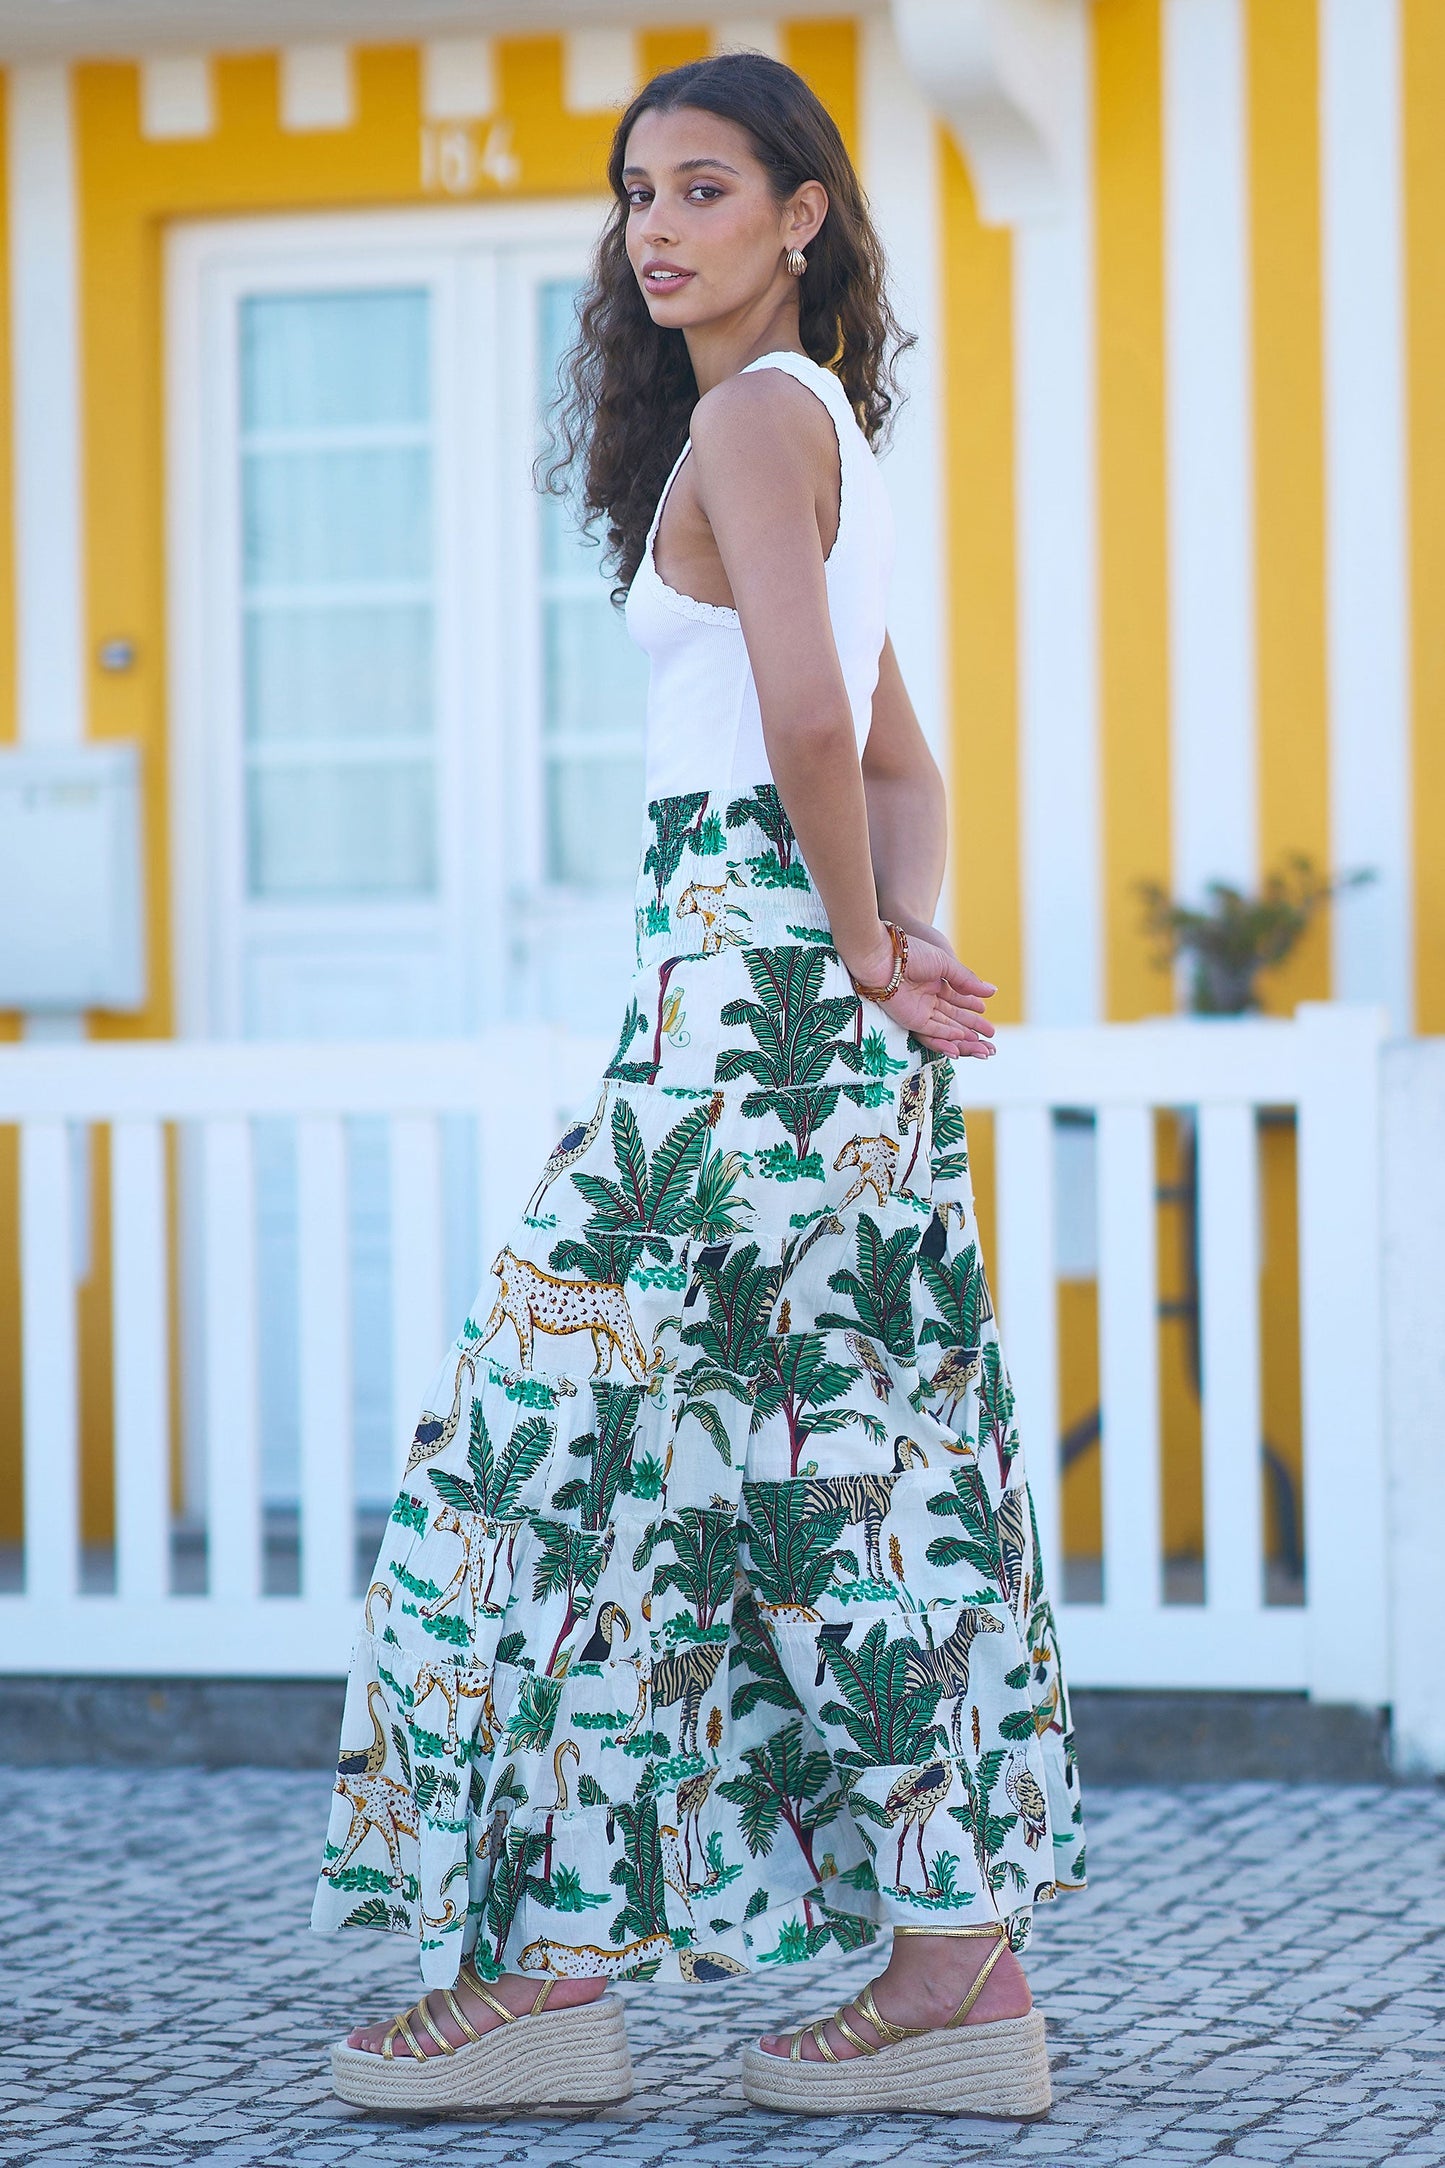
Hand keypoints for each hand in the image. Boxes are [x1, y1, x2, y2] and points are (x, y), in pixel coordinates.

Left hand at [846, 926, 995, 1059]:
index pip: (957, 998)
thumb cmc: (912, 954)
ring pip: (947, 1027)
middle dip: (973, 1026)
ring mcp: (920, 1010)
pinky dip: (948, 1036)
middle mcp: (928, 997)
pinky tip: (963, 1039)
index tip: (985, 1011)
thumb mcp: (945, 963)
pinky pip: (933, 1031)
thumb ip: (967, 980)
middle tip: (990, 1035)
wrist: (886, 959)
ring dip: (965, 1036)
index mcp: (934, 981)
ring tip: (983, 1044)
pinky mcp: (912, 1020)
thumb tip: (992, 991)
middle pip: (954, 1016)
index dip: (971, 1006)